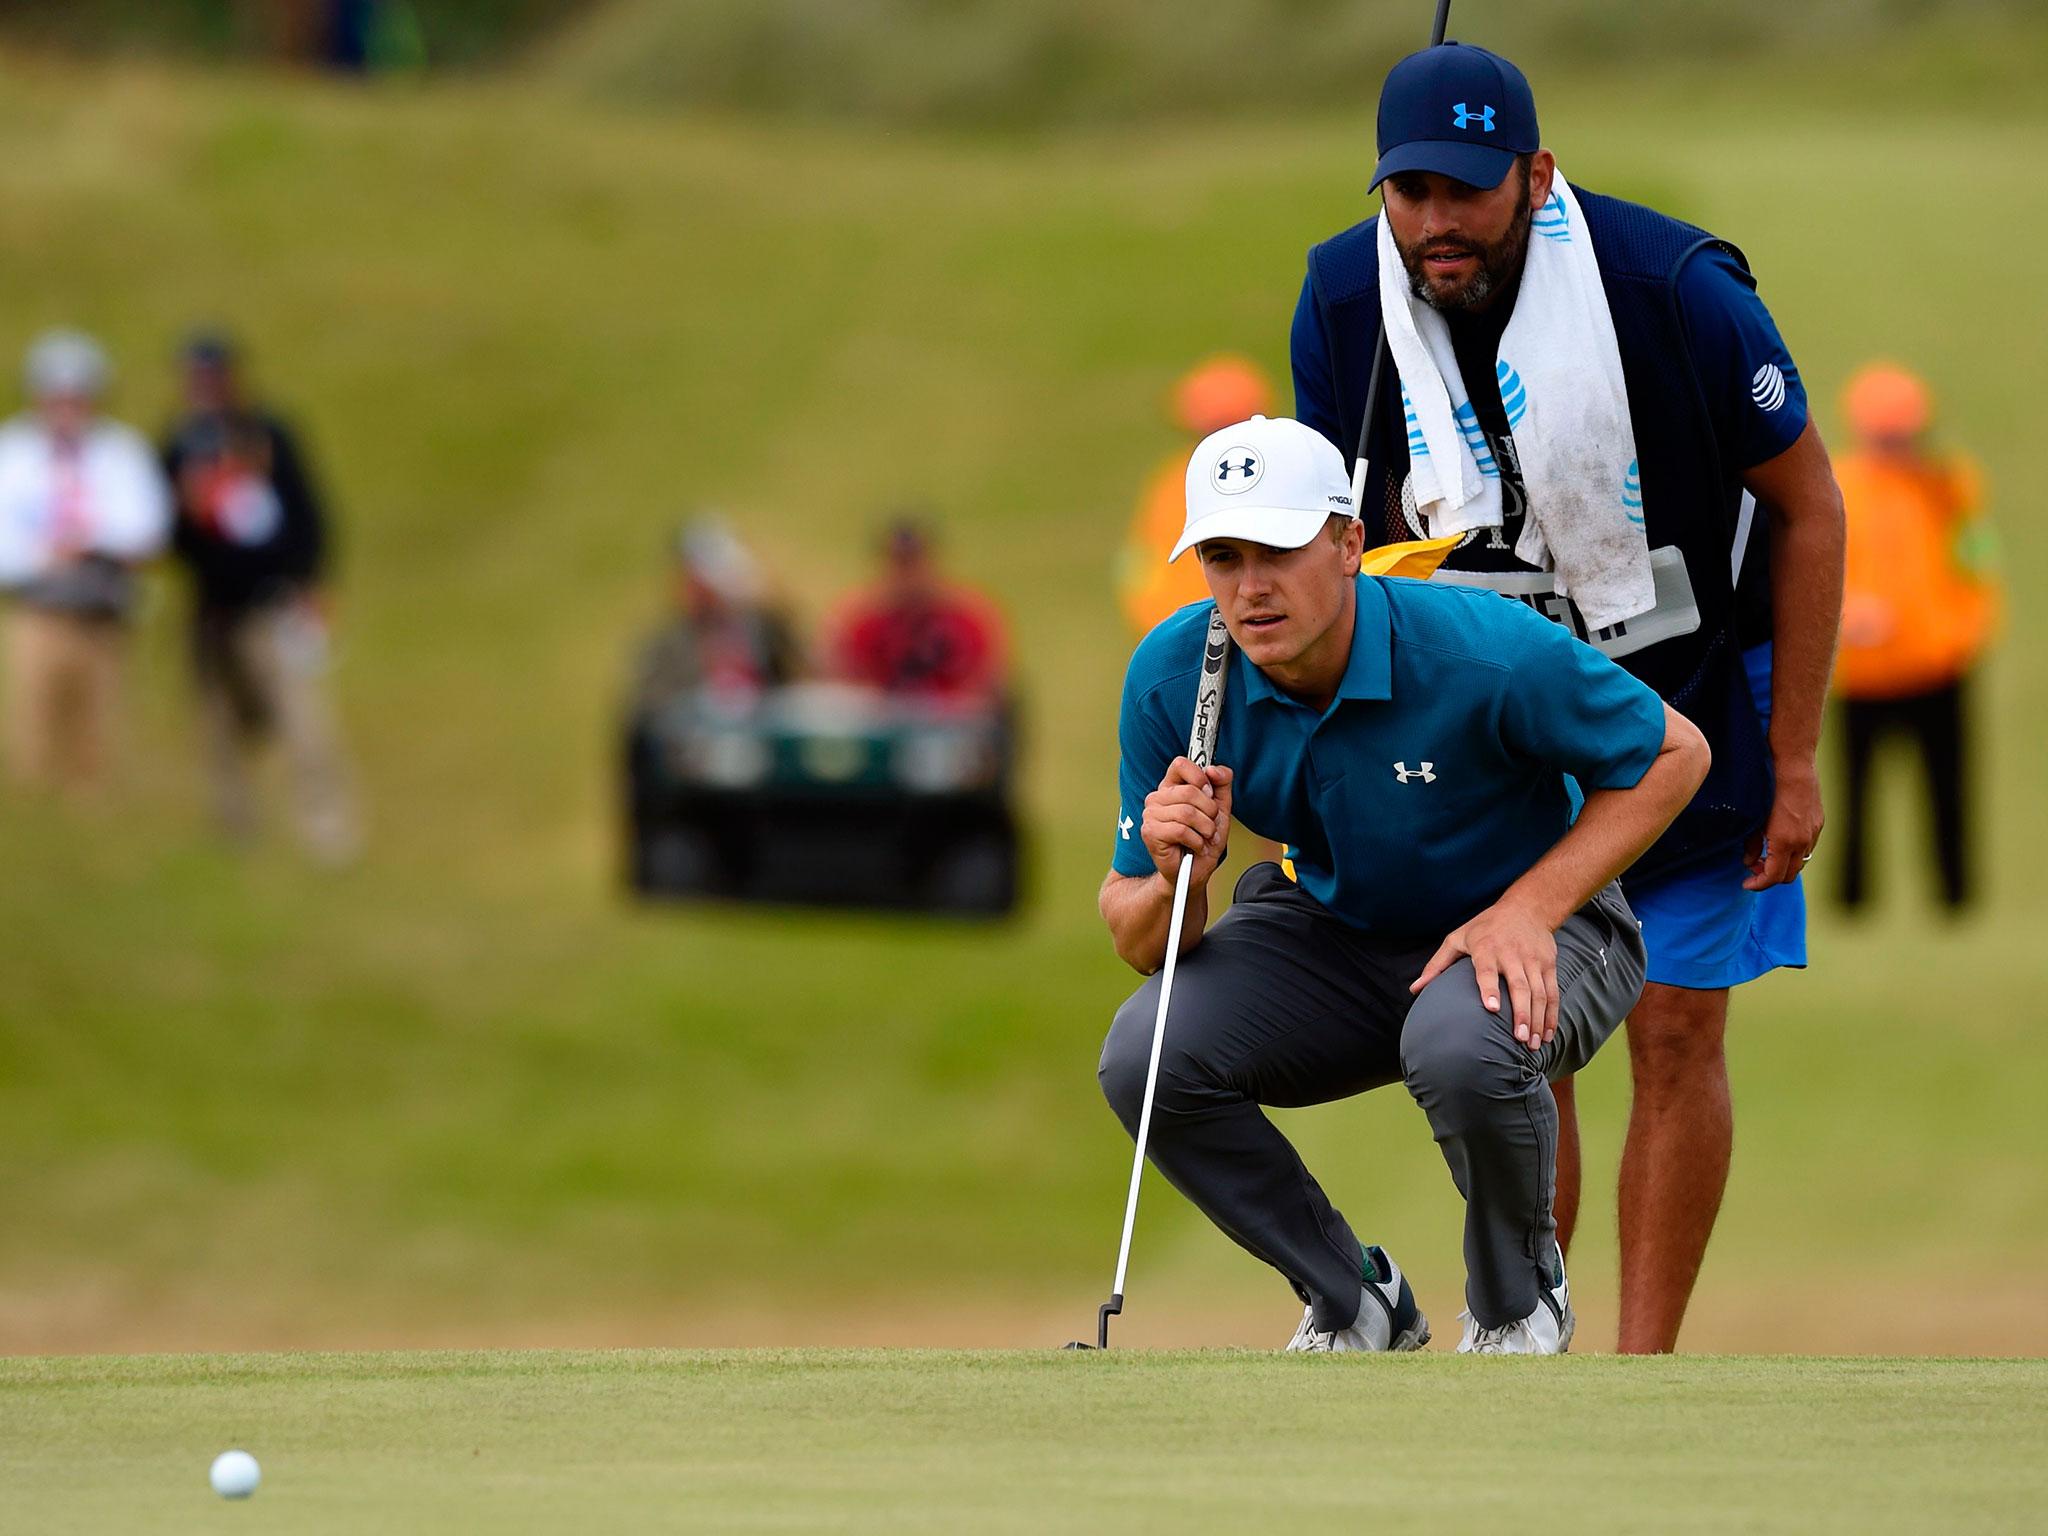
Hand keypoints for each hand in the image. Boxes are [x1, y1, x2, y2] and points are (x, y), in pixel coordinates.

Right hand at [1141, 757, 1232, 890]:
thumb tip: (1214, 769)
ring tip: (1203, 837)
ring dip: (1205, 829)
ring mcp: (1150, 814)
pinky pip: (1181, 830)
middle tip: (1209, 825)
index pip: (1180, 764)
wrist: (1193, 872)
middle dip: (1210, 812)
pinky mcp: (1150, 832)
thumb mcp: (1220, 809)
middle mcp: (1157, 798)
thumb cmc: (1203, 841)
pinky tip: (1195, 846)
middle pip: (1190, 791)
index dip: (1199, 776)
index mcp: (1171, 787)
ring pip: (1188, 812)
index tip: (1209, 792)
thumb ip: (1222, 784)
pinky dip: (1196, 841)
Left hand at [1411, 899, 1558, 1051]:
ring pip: (1540, 992)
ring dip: (1538, 1020)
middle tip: (1519, 1039)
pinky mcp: (1549, 964)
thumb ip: (1437, 965)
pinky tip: (1547, 1034)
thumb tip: (1415, 990)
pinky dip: (1551, 1015)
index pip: (1487, 970)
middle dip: (1521, 1014)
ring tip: (1532, 1045)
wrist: (1526, 908)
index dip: (1489, 988)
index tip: (1491, 1008)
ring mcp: (1533, 960)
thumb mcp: (1458, 938)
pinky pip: (1553, 992)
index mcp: (1486, 948)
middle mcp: (1512, 954)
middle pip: (1520, 986)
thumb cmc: (1484, 927)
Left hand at [1744, 757, 1822, 889]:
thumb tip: (1749, 862)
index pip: (1774, 876)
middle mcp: (1803, 841)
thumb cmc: (1768, 789)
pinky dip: (1793, 852)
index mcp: (1785, 842)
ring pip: (1800, 862)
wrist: (1793, 765)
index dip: (1759, 884)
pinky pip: (1807, 847)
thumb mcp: (1753, 819)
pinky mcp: (1818, 823)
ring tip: (1765, 856)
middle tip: (1753, 870)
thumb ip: (1751, 845)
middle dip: (1770, 877)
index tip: (1746, 884)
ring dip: (1783, 865)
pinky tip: (1779, 842)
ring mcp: (1814, 832)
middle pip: (1789, 874)